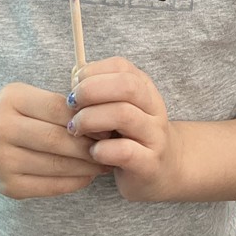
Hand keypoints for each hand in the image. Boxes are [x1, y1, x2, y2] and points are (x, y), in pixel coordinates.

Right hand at [0, 82, 109, 198]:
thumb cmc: (15, 114)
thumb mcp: (31, 97)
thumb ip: (61, 106)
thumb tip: (104, 121)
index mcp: (10, 99)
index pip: (59, 108)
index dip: (88, 116)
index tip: (110, 122)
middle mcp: (0, 129)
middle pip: (58, 139)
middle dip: (91, 144)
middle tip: (114, 145)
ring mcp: (2, 161)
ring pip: (57, 165)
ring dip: (88, 165)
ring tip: (105, 160)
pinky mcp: (8, 187)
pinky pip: (51, 186)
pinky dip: (74, 181)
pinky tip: (88, 175)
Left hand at [67, 57, 182, 201]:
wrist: (163, 169)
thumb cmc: (130, 135)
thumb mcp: (118, 107)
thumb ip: (100, 93)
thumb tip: (74, 82)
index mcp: (144, 88)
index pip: (121, 66)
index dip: (92, 72)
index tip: (75, 86)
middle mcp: (153, 108)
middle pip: (126, 85)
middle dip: (91, 91)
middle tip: (72, 105)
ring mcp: (154, 136)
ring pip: (124, 115)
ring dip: (90, 119)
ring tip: (75, 129)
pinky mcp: (150, 164)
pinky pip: (125, 152)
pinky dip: (102, 150)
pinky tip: (93, 152)